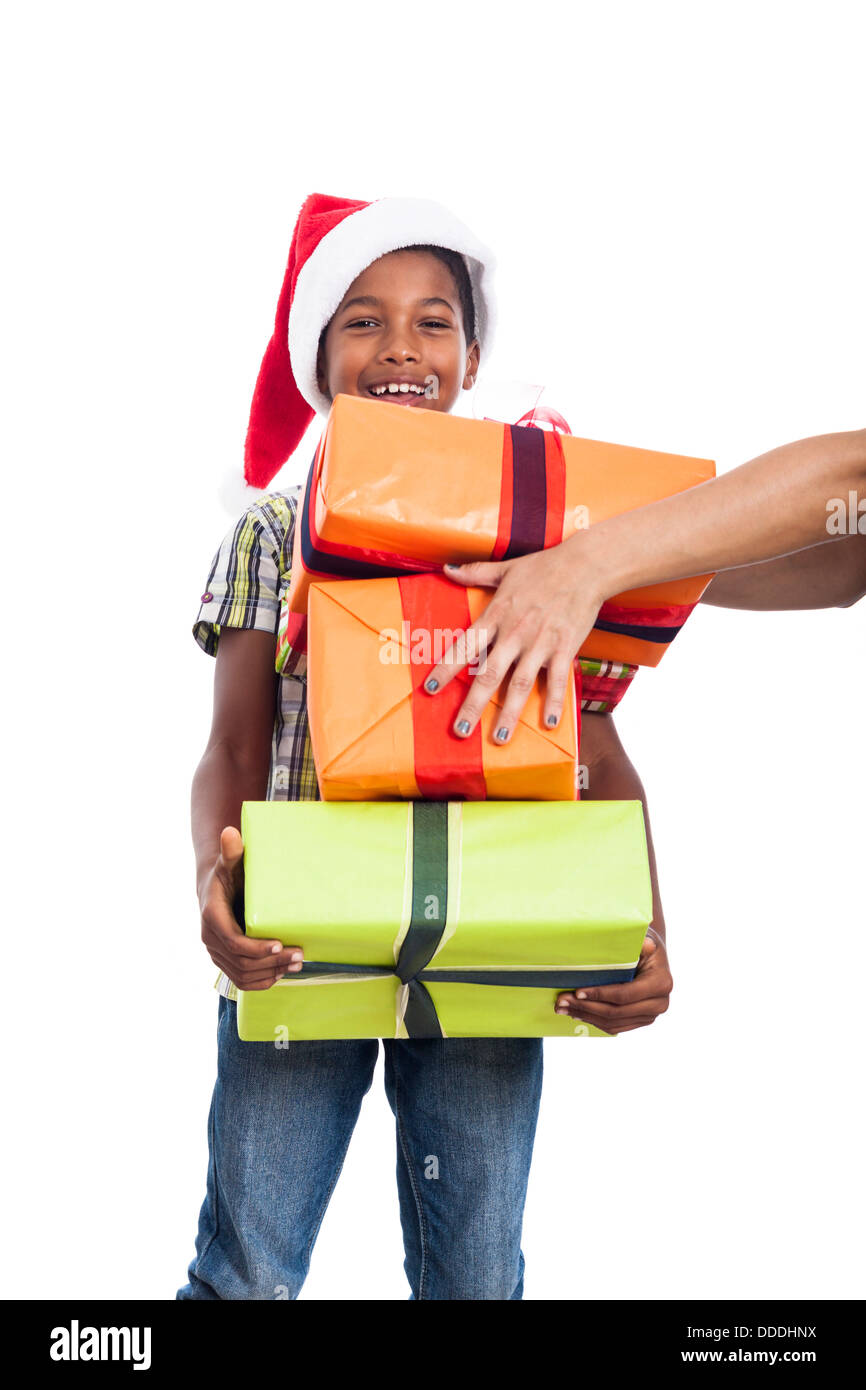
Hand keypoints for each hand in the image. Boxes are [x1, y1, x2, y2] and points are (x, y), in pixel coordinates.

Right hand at [199, 826, 303, 990]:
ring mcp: (217, 953)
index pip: (234, 941)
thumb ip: (231, 851)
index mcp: (212, 917)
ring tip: (296, 964)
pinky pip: (241, 980)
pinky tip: (280, 974)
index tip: (281, 945)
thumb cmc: (227, 874)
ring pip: (242, 975)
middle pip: (242, 962)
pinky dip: (261, 982)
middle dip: (272, 962)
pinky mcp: (224, 961)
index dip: (257, 947)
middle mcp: (211, 939)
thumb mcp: (229, 862)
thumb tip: (230, 832)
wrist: (214, 889)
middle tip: (299, 955)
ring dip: (271, 973)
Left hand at [423, 534, 604, 742]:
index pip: (465, 646)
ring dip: (510, 712)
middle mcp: (514, 633)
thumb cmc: (543, 566)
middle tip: (459, 730)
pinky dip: (554, 702)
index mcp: (496, 615)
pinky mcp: (565, 648)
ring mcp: (540, 643)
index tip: (429, 688)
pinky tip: (548, 724)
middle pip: (489, 674)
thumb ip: (474, 573)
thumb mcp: (505, 568)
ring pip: (521, 683)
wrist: (586, 565)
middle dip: (473, 704)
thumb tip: (445, 568)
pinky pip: (558, 680)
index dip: (446, 668)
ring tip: (500, 738)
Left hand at [554, 932, 672, 1034]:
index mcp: (661, 983)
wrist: (653, 956)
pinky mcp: (640, 1021)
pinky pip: (615, 1027)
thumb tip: (645, 944)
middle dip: (586, 1007)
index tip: (577, 991)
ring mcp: (650, 1016)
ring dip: (585, 1016)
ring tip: (563, 1008)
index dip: (600, 995)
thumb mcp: (644, 938)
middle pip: (616, 1012)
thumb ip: (641, 943)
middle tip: (561, 1002)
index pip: (625, 994)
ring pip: (613, 1023)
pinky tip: (577, 1013)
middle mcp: (659, 1004)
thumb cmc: (643, 943)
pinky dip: (594, 1021)